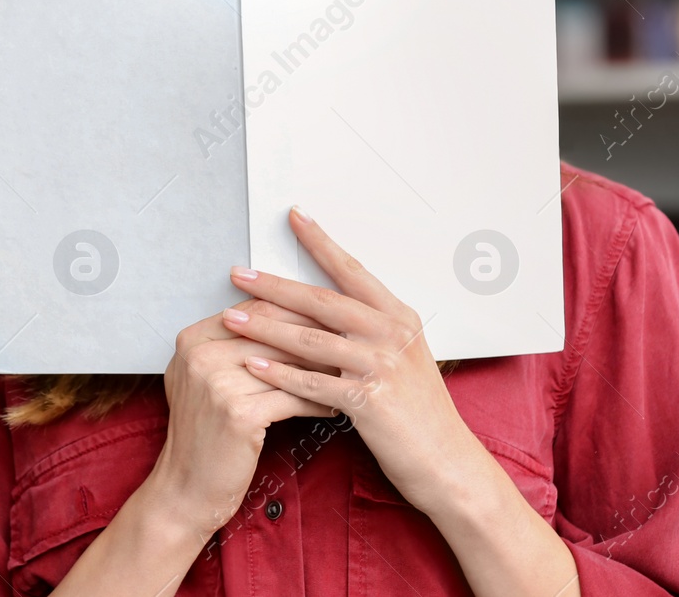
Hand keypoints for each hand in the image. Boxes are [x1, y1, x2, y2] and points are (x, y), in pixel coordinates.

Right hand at [146, 299, 337, 541]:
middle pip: (274, 331)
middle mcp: (200, 356)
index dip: (297, 310)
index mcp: (192, 340)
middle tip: (351, 339)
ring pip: (288, 364)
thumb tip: (289, 319)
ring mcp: (217, 383)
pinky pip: (293, 398)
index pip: (256, 309)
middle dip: (316, 336)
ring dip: (323, 368)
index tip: (329, 316)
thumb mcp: (205, 380)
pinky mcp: (239, 413)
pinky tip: (335, 405)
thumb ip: (233, 346)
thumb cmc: (202, 434)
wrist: (184, 489)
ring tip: (350, 371)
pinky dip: (318, 401)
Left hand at [221, 206, 479, 514]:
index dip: (321, 243)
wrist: (446, 460)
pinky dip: (280, 375)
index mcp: (399, 317)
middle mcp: (392, 333)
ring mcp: (382, 365)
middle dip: (275, 285)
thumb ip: (369, 332)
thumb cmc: (419, 413)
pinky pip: (314, 383)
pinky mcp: (370, 400)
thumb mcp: (401, 359)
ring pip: (312, 340)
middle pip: (323, 301)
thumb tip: (325, 311)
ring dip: (266, 328)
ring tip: (232, 319)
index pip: (352, 270)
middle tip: (239, 273)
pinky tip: (252, 367)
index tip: (294, 218)